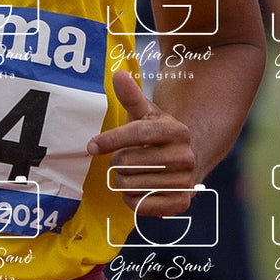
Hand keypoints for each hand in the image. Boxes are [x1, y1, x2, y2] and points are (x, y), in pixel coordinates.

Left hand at [86, 69, 199, 216]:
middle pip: (128, 161)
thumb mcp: (147, 115)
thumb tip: (118, 74)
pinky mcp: (180, 204)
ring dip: (122, 180)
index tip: (91, 146)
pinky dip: (131, 199)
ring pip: (130, 185)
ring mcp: (185, 182)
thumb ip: (132, 96)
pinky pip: (139, 205)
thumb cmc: (158, 137)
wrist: (187, 163)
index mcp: (177, 131)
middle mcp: (185, 156)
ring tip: (132, 173)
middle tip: (124, 159)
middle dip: (118, 161)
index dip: (111, 140)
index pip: (138, 134)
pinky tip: (139, 189)